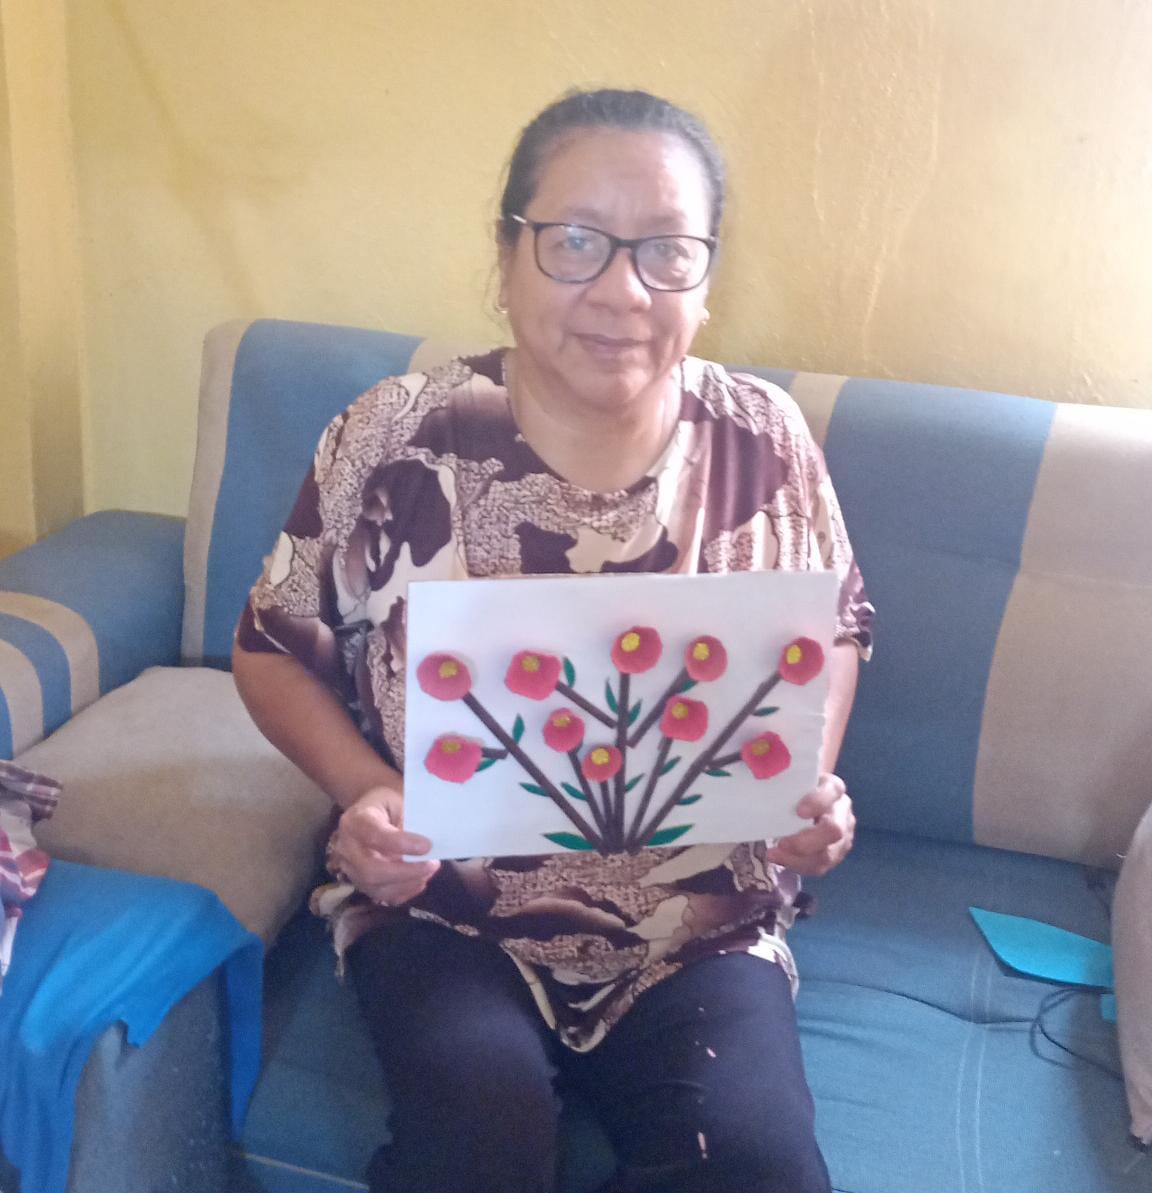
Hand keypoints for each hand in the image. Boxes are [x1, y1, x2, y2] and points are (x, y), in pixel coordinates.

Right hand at [329, 785, 439, 906]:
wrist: (370, 812)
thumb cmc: (387, 804)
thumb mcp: (397, 800)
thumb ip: (409, 819)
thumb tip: (428, 844)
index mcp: (354, 820)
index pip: (373, 835)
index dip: (400, 844)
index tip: (426, 846)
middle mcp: (346, 848)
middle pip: (370, 870)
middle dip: (406, 872)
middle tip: (432, 864)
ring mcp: (350, 869)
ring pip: (375, 888)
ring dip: (407, 883)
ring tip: (429, 871)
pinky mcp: (360, 883)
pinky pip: (382, 896)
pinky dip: (405, 892)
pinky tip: (419, 880)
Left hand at [765, 773, 854, 875]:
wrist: (809, 800)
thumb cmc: (797, 788)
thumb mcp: (795, 779)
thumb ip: (784, 780)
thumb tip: (758, 774)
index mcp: (834, 787)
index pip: (831, 792)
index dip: (817, 803)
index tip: (799, 812)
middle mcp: (843, 812)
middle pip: (834, 831)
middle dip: (807, 841)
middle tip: (781, 843)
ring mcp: (844, 836)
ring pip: (828, 855)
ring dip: (799, 859)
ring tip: (774, 854)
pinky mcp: (836, 854)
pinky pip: (820, 866)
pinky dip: (798, 865)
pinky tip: (780, 859)